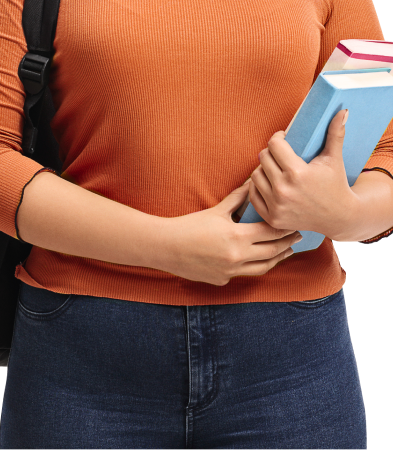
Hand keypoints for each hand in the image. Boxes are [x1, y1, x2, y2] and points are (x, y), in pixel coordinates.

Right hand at [159, 182, 300, 286]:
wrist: (166, 246)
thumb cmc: (190, 225)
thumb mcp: (217, 210)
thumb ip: (237, 198)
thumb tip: (252, 183)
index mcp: (238, 237)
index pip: (271, 232)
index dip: (285, 228)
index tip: (295, 223)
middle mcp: (238, 257)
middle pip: (272, 251)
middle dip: (287, 243)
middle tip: (298, 236)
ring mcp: (231, 272)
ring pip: (263, 268)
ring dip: (277, 259)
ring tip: (286, 252)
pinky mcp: (222, 280)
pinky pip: (244, 274)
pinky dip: (254, 266)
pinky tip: (259, 260)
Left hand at [247, 108, 355, 237]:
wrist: (339, 218)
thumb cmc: (336, 185)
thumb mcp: (334, 159)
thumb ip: (335, 133)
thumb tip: (342, 111)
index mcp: (297, 173)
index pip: (274, 145)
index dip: (278, 138)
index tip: (284, 139)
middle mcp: (284, 190)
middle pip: (263, 158)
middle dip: (271, 152)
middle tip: (280, 154)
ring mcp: (276, 206)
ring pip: (255, 175)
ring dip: (263, 169)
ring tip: (276, 168)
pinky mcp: (272, 217)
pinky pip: (253, 194)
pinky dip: (258, 187)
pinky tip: (269, 182)